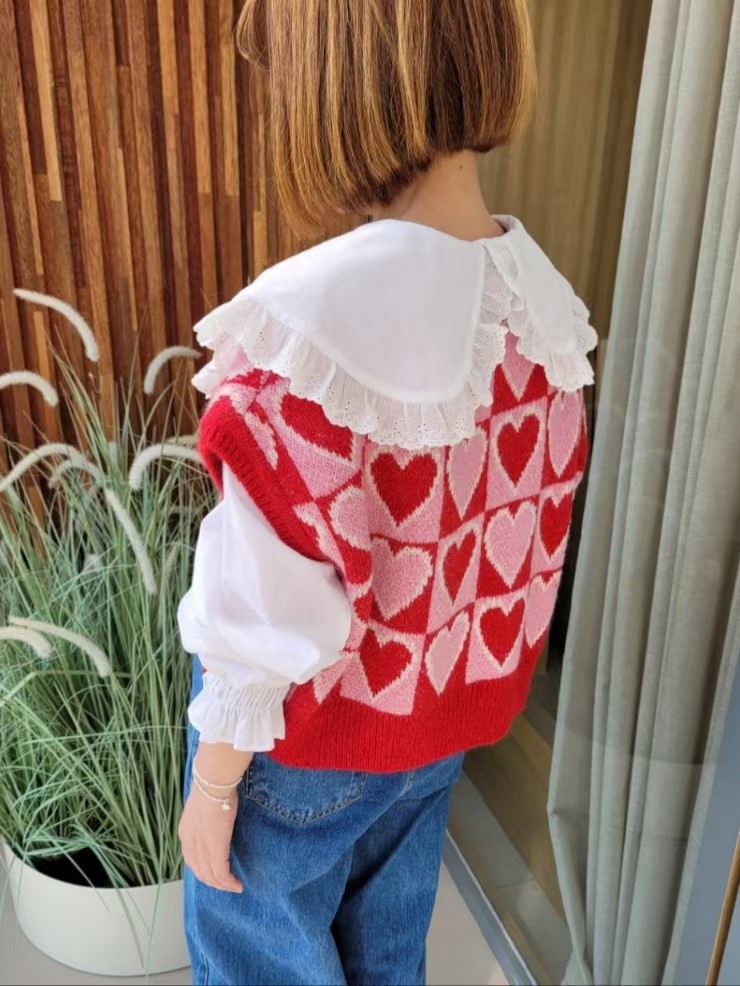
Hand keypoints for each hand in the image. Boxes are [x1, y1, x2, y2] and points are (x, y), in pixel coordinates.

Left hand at [178, 744, 253, 892]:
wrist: (213, 783)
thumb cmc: (212, 787)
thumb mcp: (203, 804)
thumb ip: (205, 816)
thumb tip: (214, 817)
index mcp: (185, 833)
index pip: (191, 859)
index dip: (203, 869)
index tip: (215, 873)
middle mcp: (189, 844)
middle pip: (200, 872)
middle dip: (214, 882)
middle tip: (227, 884)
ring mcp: (201, 848)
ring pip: (210, 876)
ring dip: (222, 885)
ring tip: (234, 887)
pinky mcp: (215, 850)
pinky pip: (221, 874)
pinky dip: (229, 882)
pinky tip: (237, 884)